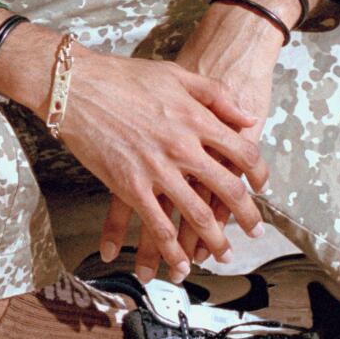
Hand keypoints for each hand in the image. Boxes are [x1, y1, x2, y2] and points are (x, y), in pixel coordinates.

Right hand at [88, 0, 293, 272]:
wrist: (78, 86)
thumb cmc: (126, 77)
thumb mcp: (177, 74)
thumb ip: (216, 96)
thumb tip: (248, 119)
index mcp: (197, 119)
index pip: (243, 152)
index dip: (259, 173)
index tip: (261, 187)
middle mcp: (183, 147)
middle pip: (227, 189)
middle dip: (246, 215)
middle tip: (255, 231)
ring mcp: (157, 170)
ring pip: (196, 214)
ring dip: (214, 241)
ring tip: (224, 255)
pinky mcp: (129, 186)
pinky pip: (157, 224)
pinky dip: (171, 248)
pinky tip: (180, 263)